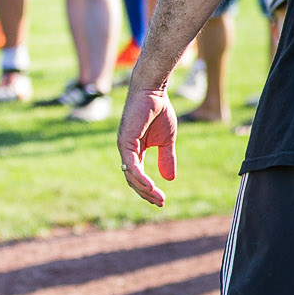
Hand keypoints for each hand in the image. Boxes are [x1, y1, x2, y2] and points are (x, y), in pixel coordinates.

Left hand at [119, 85, 178, 205]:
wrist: (154, 92)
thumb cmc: (159, 111)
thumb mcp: (167, 140)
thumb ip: (166, 158)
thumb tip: (169, 179)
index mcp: (135, 151)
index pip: (138, 176)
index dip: (149, 190)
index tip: (162, 200)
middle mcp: (127, 151)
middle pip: (133, 180)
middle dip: (147, 193)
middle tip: (161, 202)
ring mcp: (124, 147)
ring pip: (130, 175)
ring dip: (144, 189)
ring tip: (158, 197)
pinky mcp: (125, 141)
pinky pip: (131, 165)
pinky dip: (139, 177)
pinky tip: (150, 185)